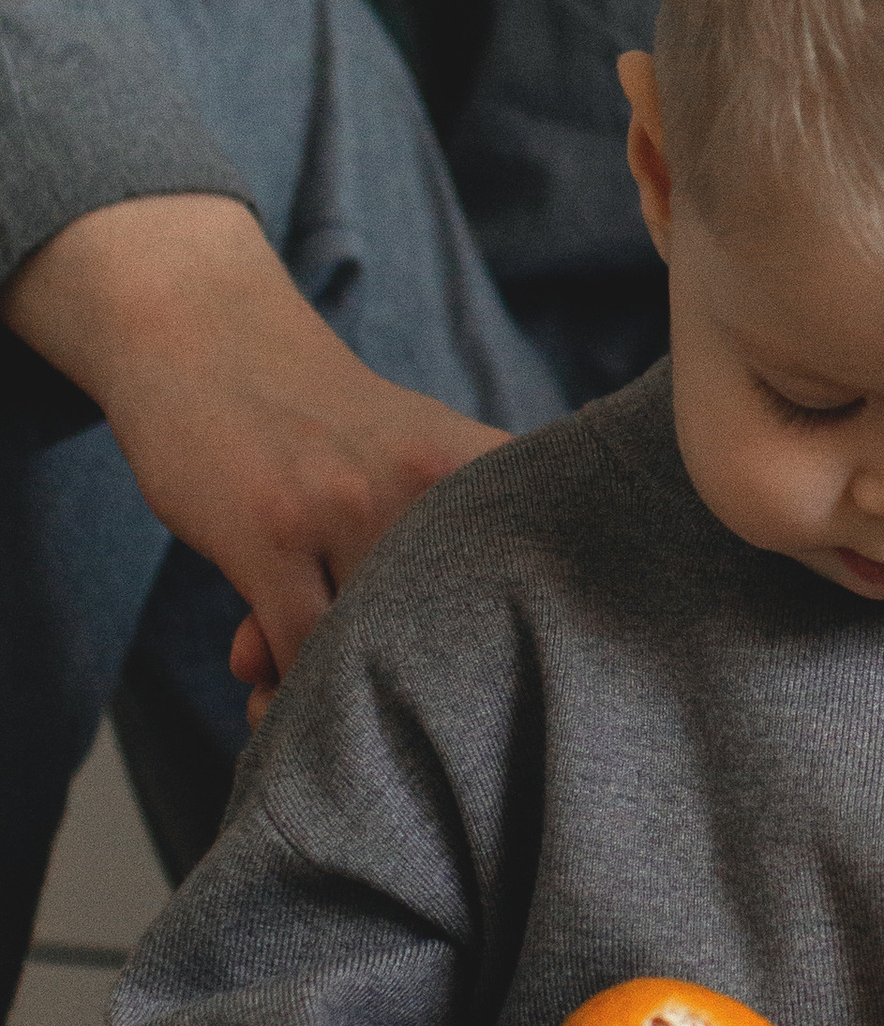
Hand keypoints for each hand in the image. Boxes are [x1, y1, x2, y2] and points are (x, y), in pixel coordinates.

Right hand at [2, 195, 509, 714]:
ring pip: (370, 652)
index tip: (465, 683)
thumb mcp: (415, 459)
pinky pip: (299, 651)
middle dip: (409, 683)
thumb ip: (431, 562)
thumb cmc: (318, 424)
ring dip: (333, 688)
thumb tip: (418, 686)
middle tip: (361, 679)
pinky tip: (262, 676)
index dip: (502, 659)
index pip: (534, 591)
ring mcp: (347, 504)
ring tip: (294, 677)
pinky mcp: (269, 531)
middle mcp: (428, 482)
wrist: (207, 336)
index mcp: (478, 465)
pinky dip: (286, 684)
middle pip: (452, 638)